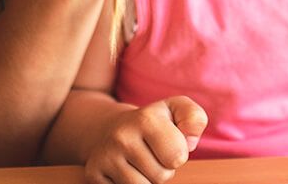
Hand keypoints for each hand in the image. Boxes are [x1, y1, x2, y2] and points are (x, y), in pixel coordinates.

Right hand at [84, 97, 208, 183]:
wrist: (108, 128)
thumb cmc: (152, 123)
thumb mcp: (175, 110)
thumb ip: (194, 118)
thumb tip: (190, 142)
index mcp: (145, 120)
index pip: (177, 157)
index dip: (178, 154)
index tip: (168, 144)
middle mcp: (122, 137)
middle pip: (161, 176)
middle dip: (163, 169)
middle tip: (152, 154)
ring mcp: (105, 157)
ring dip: (148, 180)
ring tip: (140, 163)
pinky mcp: (94, 174)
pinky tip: (125, 171)